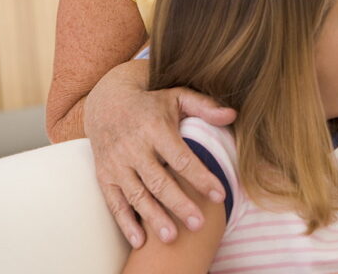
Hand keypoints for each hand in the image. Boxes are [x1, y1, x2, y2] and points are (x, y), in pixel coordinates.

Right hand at [84, 59, 235, 247]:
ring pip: (137, 195)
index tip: (220, 195)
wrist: (106, 103)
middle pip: (159, 181)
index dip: (200, 178)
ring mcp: (117, 164)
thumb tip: (233, 115)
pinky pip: (114, 203)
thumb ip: (205, 107)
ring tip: (172, 238)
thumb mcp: (178, 97)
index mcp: (155, 129)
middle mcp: (134, 148)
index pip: (181, 158)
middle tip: (198, 224)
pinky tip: (140, 241)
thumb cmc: (151, 104)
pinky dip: (125, 223)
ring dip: (154, 217)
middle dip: (179, 204)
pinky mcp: (104, 176)